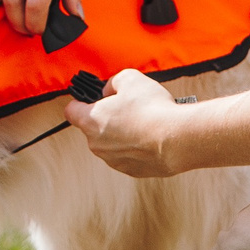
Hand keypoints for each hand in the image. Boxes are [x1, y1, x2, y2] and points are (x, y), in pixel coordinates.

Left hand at [66, 69, 182, 176]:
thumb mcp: (130, 78)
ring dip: (124, 133)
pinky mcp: (132, 171)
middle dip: (108, 117)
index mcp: (91, 121)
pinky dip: (137, 147)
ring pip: (113, 143)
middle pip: (94, 127)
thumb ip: (113, 82)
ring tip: (145, 122)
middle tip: (129, 107)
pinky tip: (152, 136)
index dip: (80, 102)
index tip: (91, 99)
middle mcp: (97, 145)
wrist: (177, 139)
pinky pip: (129, 155)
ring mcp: (114, 160)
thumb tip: (110, 90)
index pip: (71, 111)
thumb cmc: (153, 109)